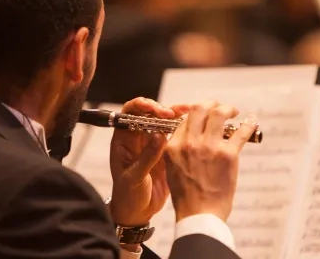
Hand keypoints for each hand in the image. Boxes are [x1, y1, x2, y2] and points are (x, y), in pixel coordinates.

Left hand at [109, 97, 188, 226]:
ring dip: (176, 115)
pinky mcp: (166, 152)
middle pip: (150, 113)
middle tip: (174, 113)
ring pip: (164, 122)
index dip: (142, 106)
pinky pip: (175, 135)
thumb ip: (146, 157)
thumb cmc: (128, 196)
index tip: (155, 109)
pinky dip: (184, 128)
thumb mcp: (134, 177)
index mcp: (124, 140)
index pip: (130, 112)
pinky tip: (194, 125)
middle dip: (162, 108)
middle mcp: (138, 138)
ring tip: (189, 112)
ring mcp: (152, 144)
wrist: (137, 213)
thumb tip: (158, 135)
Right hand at [164, 102, 256, 221]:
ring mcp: (209, 147)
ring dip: (229, 109)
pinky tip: (252, 122)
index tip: (204, 115)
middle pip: (200, 108)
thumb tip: (190, 137)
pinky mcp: (228, 155)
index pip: (185, 119)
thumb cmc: (187, 196)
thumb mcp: (172, 169)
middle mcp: (189, 143)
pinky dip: (249, 125)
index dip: (196, 113)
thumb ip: (178, 150)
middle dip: (211, 103)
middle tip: (219, 107)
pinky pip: (241, 132)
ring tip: (234, 112)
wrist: (199, 215)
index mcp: (173, 146)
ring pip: (219, 113)